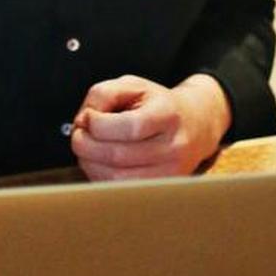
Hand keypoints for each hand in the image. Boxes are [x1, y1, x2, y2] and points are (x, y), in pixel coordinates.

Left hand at [70, 74, 231, 181]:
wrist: (196, 125)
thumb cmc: (159, 104)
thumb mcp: (133, 85)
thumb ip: (104, 93)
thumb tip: (84, 120)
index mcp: (168, 115)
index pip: (129, 127)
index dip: (98, 123)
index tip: (88, 117)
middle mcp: (173, 147)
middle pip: (118, 156)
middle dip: (86, 144)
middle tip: (79, 134)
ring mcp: (169, 173)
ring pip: (116, 179)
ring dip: (89, 163)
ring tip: (87, 147)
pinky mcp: (161, 189)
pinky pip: (120, 190)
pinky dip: (100, 177)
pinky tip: (98, 162)